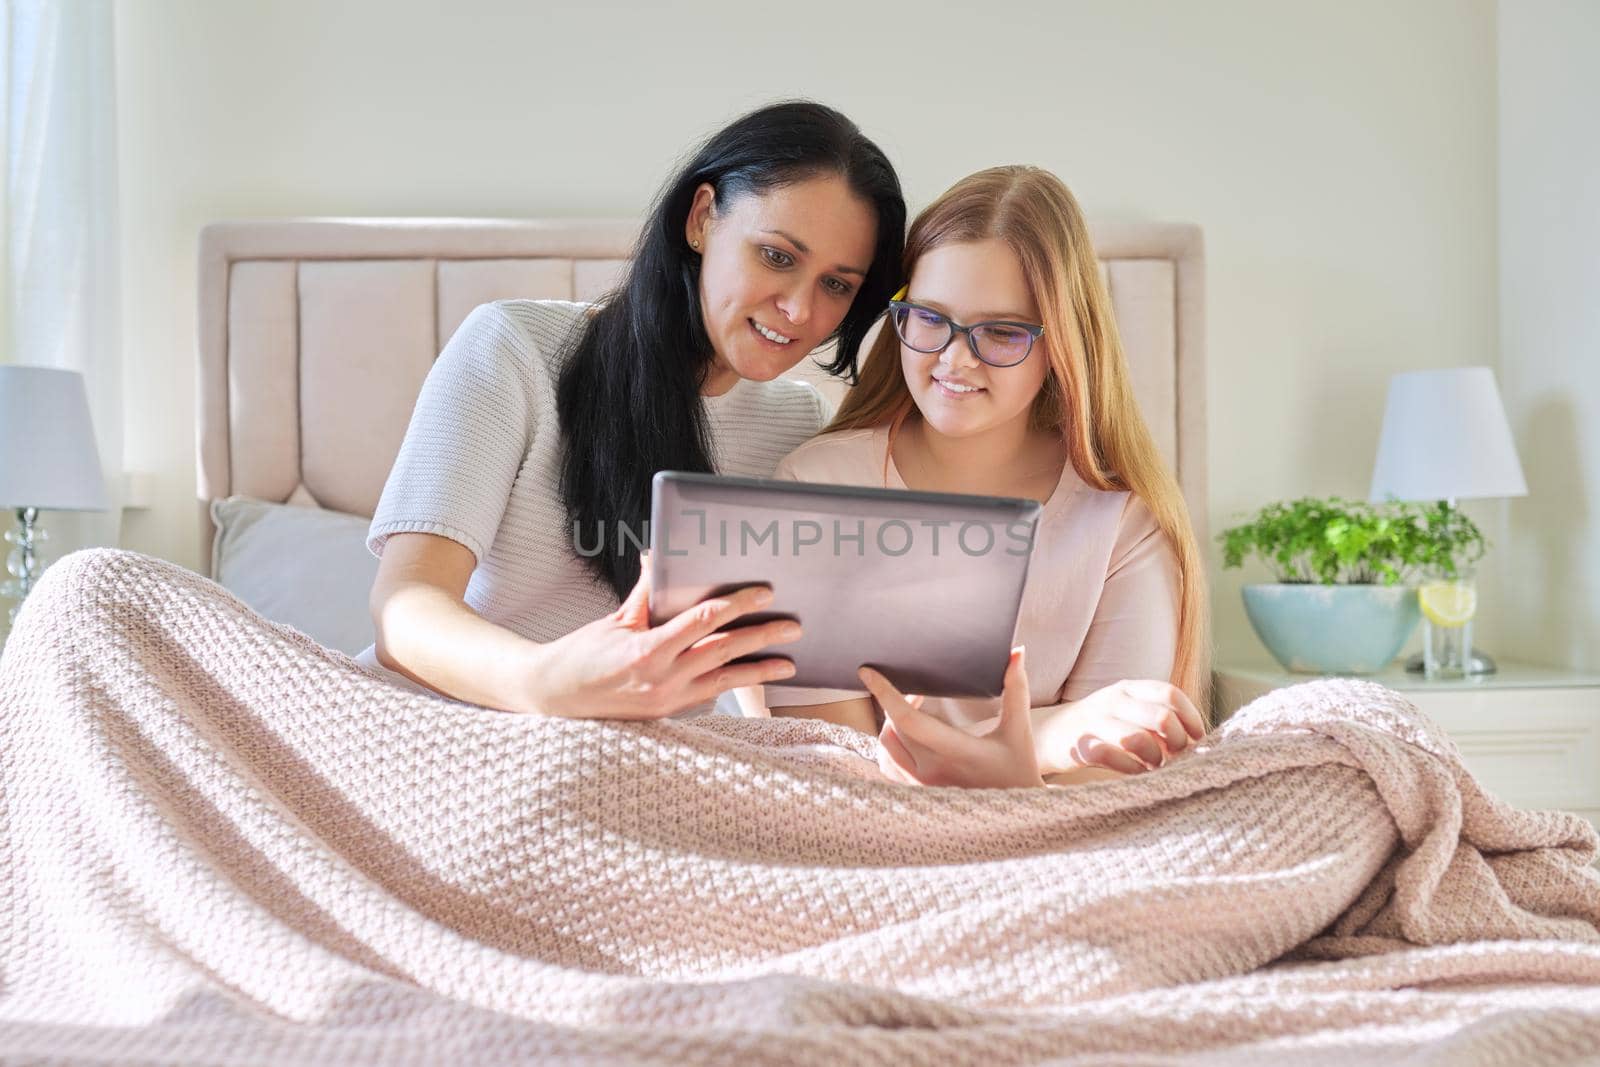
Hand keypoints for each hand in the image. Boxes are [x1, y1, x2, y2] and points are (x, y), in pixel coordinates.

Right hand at [527, 554, 800, 718]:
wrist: (553, 697)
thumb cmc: (581, 654)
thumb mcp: (615, 619)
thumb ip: (646, 593)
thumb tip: (661, 557)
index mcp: (647, 650)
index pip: (704, 621)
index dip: (738, 605)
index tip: (765, 593)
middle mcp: (662, 679)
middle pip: (724, 651)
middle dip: (762, 637)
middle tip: (795, 625)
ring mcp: (667, 701)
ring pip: (725, 680)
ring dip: (760, 669)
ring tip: (790, 662)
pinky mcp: (668, 714)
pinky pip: (710, 695)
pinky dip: (736, 685)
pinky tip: (756, 677)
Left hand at [862, 647, 1044, 787]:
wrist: (1016, 818)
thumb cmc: (1019, 772)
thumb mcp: (1019, 730)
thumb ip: (1016, 688)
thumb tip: (1016, 651)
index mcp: (958, 753)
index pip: (909, 721)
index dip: (885, 693)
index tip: (867, 672)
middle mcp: (933, 773)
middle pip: (893, 728)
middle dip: (898, 702)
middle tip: (918, 690)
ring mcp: (922, 787)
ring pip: (886, 748)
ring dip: (891, 724)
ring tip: (912, 711)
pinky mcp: (917, 796)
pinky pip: (888, 766)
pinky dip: (890, 746)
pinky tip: (906, 736)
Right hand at [1051, 680, 1205, 774]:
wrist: (1047, 734)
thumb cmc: (1099, 726)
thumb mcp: (1127, 710)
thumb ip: (1157, 717)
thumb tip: (1196, 739)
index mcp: (1129, 688)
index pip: (1170, 694)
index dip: (1190, 718)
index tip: (1197, 739)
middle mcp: (1113, 700)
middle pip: (1161, 718)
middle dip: (1177, 742)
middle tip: (1176, 756)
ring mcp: (1095, 722)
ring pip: (1139, 739)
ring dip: (1155, 758)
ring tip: (1155, 766)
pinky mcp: (1081, 746)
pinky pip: (1115, 759)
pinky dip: (1133, 770)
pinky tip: (1137, 773)